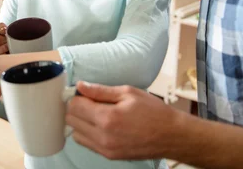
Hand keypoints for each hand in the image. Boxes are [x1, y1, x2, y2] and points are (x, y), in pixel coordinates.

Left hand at [66, 82, 182, 160]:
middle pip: (71, 120)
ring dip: (80, 122)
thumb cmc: (152, 111)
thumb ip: (100, 91)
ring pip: (75, 134)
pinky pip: (87, 143)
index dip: (77, 96)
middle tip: (89, 101)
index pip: (74, 106)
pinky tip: (100, 125)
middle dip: (76, 108)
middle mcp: (102, 136)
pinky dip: (87, 133)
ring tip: (94, 114)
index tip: (85, 93)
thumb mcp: (128, 93)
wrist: (171, 136)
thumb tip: (80, 86)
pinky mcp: (109, 156)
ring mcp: (105, 149)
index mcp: (107, 118)